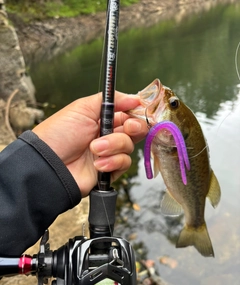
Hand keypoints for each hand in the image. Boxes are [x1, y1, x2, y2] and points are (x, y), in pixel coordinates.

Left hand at [33, 91, 147, 196]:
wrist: (49, 163)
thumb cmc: (59, 133)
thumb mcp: (83, 108)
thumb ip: (111, 100)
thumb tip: (135, 98)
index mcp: (102, 119)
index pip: (128, 114)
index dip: (136, 112)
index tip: (137, 110)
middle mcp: (108, 135)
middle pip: (135, 130)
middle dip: (134, 127)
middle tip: (128, 127)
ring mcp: (109, 153)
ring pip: (129, 146)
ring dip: (113, 146)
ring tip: (94, 148)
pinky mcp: (110, 170)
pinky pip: (124, 164)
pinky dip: (112, 162)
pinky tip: (97, 163)